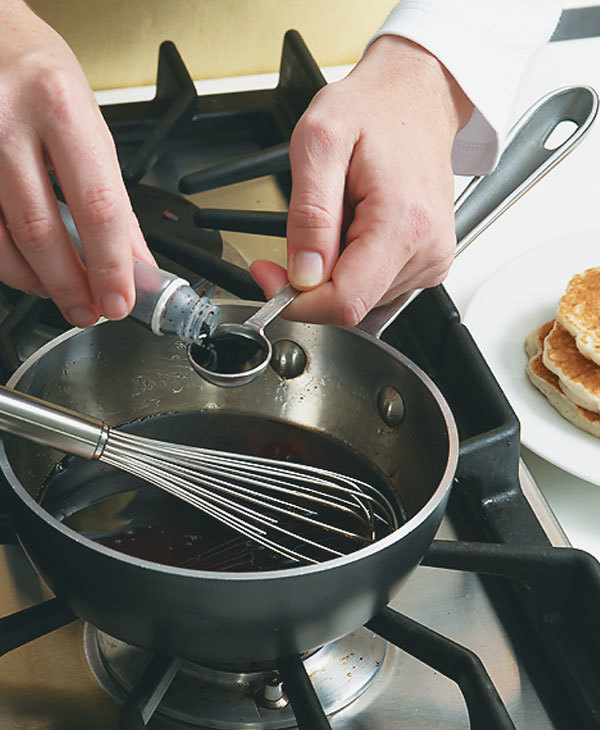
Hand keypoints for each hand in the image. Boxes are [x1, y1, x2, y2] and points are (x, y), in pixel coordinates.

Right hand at [0, 0, 153, 326]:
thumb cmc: (41, 77)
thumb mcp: (91, 125)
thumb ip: (114, 196)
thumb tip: (136, 259)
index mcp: (60, 106)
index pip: (97, 205)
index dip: (110, 264)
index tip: (120, 299)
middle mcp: (5, 121)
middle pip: (40, 229)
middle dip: (70, 285)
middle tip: (90, 311)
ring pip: (1, 240)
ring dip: (37, 281)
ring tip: (63, 294)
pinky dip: (8, 263)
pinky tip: (29, 270)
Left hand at [250, 36, 472, 324]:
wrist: (416, 96)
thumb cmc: (374, 110)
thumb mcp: (319, 143)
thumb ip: (308, 214)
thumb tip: (303, 275)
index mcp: (403, 224)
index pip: (345, 302)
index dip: (297, 300)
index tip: (271, 274)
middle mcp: (426, 251)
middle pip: (350, 303)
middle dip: (313, 281)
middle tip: (303, 232)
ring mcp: (431, 260)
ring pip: (361, 299)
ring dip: (334, 270)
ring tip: (342, 216)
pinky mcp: (428, 262)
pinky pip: (376, 287)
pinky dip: (353, 267)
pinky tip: (356, 228)